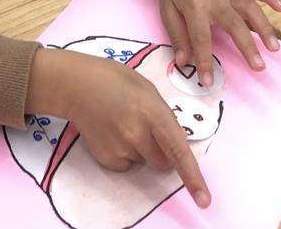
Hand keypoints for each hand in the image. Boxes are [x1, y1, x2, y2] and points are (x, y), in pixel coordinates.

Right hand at [26, 47, 211, 207]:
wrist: (76, 85)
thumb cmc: (115, 80)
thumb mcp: (148, 90)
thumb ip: (163, 116)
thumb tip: (173, 143)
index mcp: (153, 113)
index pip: (179, 152)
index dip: (193, 178)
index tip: (204, 201)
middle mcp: (138, 135)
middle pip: (164, 162)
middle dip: (162, 150)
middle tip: (146, 127)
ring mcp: (120, 148)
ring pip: (144, 161)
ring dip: (141, 149)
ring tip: (123, 123)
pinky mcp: (106, 158)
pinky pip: (126, 165)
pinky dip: (124, 153)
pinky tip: (112, 132)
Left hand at [156, 0, 280, 87]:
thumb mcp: (167, 11)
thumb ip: (177, 36)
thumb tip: (183, 62)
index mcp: (195, 7)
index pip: (201, 39)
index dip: (205, 62)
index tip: (209, 82)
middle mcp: (216, 0)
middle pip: (234, 26)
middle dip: (247, 47)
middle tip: (259, 67)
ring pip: (251, 11)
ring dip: (264, 28)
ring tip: (274, 48)